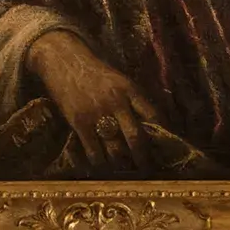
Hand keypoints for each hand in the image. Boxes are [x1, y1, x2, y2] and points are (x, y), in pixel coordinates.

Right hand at [27, 30, 174, 173]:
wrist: (64, 60)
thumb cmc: (94, 71)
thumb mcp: (119, 79)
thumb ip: (133, 99)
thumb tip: (150, 124)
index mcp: (130, 89)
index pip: (153, 115)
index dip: (162, 133)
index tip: (165, 145)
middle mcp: (116, 102)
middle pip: (136, 137)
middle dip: (143, 157)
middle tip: (146, 167)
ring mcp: (97, 114)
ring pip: (116, 148)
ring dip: (122, 163)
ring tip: (125, 169)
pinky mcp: (79, 122)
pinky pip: (93, 150)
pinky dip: (100, 162)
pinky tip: (102, 166)